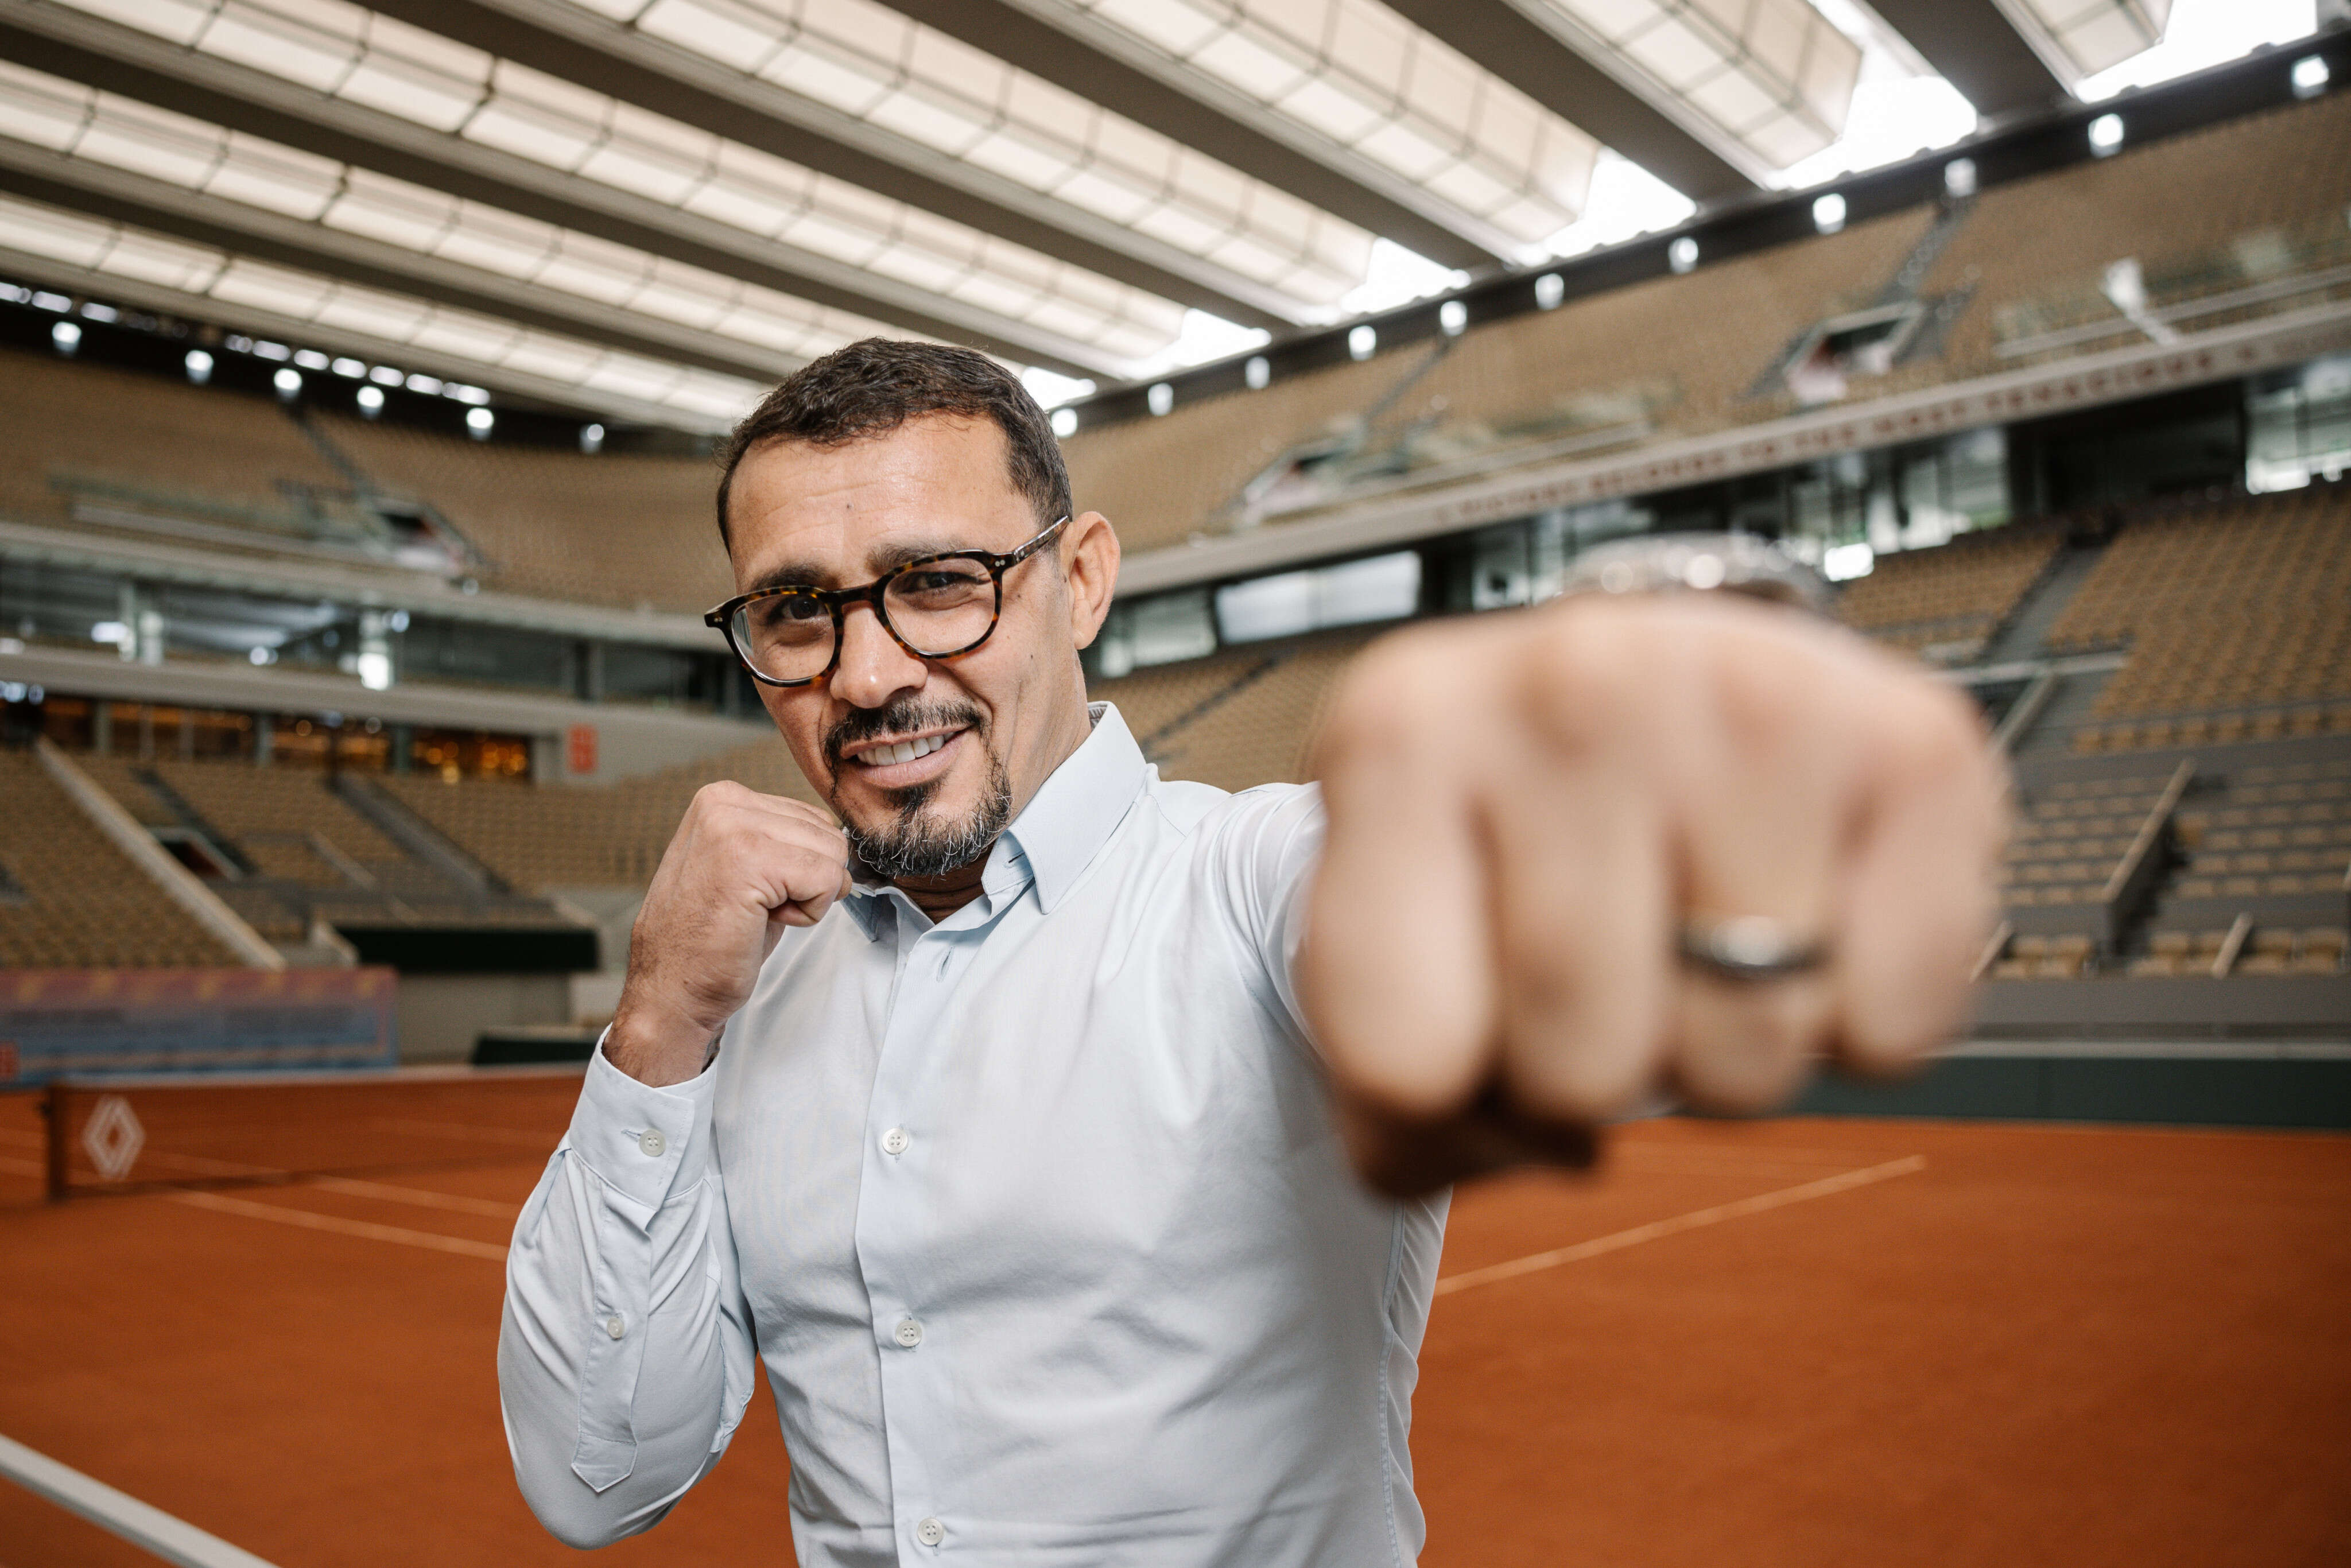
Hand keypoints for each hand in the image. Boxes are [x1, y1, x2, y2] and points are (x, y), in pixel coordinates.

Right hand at [607, 783, 853, 1085]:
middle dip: (808, 881)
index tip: (756, 893)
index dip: (802, 868)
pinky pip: (826, 880)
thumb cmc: (711, 941)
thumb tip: (842, 841)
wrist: (671, 991)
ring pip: (832, 855)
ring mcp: (733, 827)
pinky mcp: (749, 860)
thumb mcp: (746, 869)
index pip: (814, 820)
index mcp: (723, 798)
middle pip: (829, 834)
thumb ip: (783, 841)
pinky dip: (808, 913)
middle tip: (754, 909)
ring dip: (807, 897)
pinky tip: (759, 922)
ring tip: (754, 914)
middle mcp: (724, 803)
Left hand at [1298, 592, 2005, 1195]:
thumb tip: (1508, 1158)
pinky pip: (1896, 1025)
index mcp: (1401, 734)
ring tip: (1705, 931)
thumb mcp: (1395, 913)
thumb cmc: (1522, 811)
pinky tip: (1811, 913)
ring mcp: (1750, 699)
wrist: (1661, 680)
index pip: (1399, 1063)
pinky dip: (1863, 1019)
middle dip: (1597, 1071)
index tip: (1470, 1028)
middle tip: (1612, 963)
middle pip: (1580, 1069)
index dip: (1445, 1105)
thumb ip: (1392, 1083)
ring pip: (1742, 1060)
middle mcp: (1572, 686)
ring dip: (1728, 1048)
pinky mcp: (1913, 744)